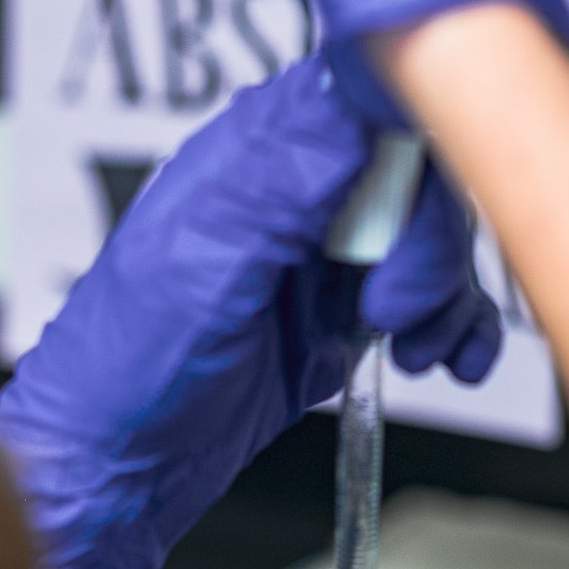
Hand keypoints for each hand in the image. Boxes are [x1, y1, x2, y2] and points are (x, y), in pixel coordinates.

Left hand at [0, 56, 500, 568]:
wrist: (113, 473)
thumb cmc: (124, 372)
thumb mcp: (201, 263)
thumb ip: (284, 178)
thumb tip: (367, 95)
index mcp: (255, 153)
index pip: (374, 103)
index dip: (414, 161)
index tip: (402, 237)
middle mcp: (294, 195)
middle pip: (419, 176)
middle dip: (430, 250)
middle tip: (392, 313)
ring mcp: (320, 260)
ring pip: (433, 241)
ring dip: (448, 297)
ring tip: (416, 351)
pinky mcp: (336, 321)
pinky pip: (425, 303)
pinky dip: (455, 328)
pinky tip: (449, 361)